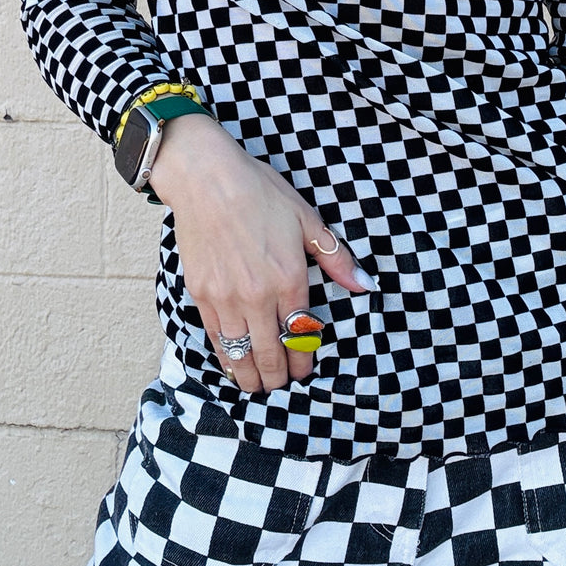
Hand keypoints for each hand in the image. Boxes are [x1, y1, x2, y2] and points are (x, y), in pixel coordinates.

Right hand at [149, 115, 374, 393]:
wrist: (207, 179)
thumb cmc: (259, 192)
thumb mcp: (306, 218)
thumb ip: (336, 257)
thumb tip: (363, 284)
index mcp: (289, 277)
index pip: (300, 335)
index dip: (303, 360)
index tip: (303, 371)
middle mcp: (258, 295)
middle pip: (271, 352)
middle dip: (278, 376)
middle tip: (281, 386)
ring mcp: (226, 297)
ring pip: (241, 352)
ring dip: (251, 375)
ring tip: (257, 386)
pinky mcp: (201, 293)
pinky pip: (215, 337)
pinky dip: (226, 356)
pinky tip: (232, 363)